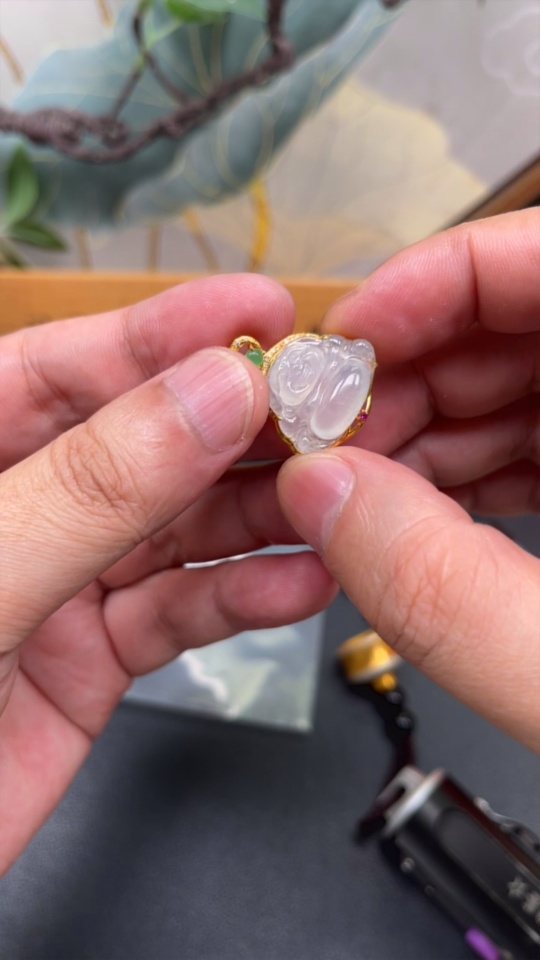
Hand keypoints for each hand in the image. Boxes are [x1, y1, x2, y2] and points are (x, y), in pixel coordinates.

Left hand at [0, 275, 336, 873]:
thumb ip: (90, 490)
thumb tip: (213, 394)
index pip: (60, 369)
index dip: (163, 333)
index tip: (259, 312)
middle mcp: (18, 508)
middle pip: (140, 444)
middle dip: (235, 426)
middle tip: (326, 410)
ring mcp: (57, 581)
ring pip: (174, 530)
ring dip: (257, 514)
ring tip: (336, 497)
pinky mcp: (93, 658)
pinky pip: (178, 614)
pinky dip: (241, 600)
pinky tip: (301, 583)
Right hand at [278, 210, 539, 751]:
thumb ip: (443, 593)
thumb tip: (321, 498)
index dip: (439, 277)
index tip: (349, 339)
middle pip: (526, 325)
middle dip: (412, 374)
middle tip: (327, 432)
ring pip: (530, 387)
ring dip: (432, 429)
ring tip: (353, 479)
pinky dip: (477, 472)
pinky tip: (419, 510)